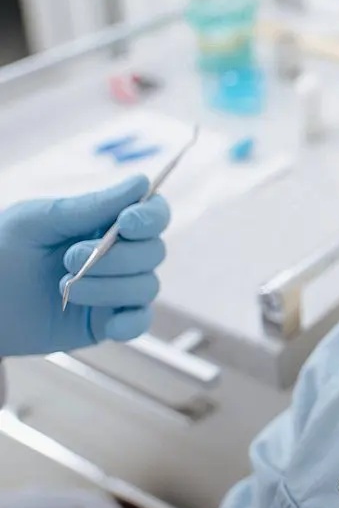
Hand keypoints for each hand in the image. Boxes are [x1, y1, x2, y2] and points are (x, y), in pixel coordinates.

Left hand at [0, 175, 169, 355]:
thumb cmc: (1, 253)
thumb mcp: (39, 221)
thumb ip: (91, 206)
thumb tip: (142, 183)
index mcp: (105, 223)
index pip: (153, 214)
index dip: (152, 217)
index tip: (128, 223)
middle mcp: (119, 255)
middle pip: (154, 252)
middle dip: (116, 257)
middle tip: (69, 259)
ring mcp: (116, 289)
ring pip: (147, 286)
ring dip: (110, 288)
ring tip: (66, 289)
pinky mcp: (108, 322)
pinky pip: (140, 322)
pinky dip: (131, 323)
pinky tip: (108, 325)